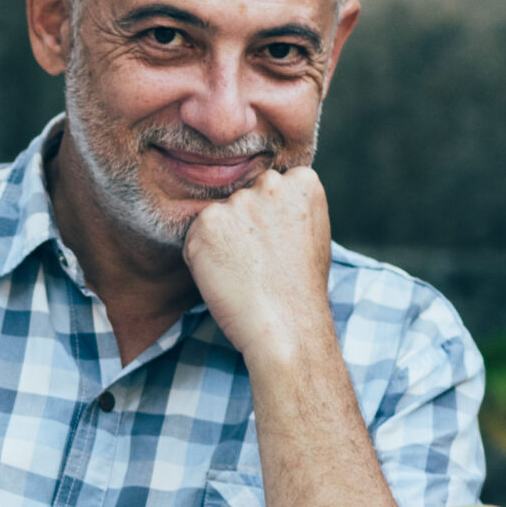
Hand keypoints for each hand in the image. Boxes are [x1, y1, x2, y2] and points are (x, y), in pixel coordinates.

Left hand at [181, 166, 337, 373]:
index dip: (268, 216)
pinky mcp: (206, 222)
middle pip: (240, 197)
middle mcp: (270, 184)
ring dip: (220, 240)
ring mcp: (237, 202)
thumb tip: (265, 193)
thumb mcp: (311, 232)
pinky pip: (194, 236)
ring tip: (244, 270)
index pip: (270, 186)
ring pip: (216, 217)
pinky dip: (200, 256)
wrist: (286, 325)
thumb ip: (289, 206)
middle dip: (242, 224)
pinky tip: (225, 275)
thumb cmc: (299, 287)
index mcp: (303, 182)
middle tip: (258, 260)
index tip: (277, 242)